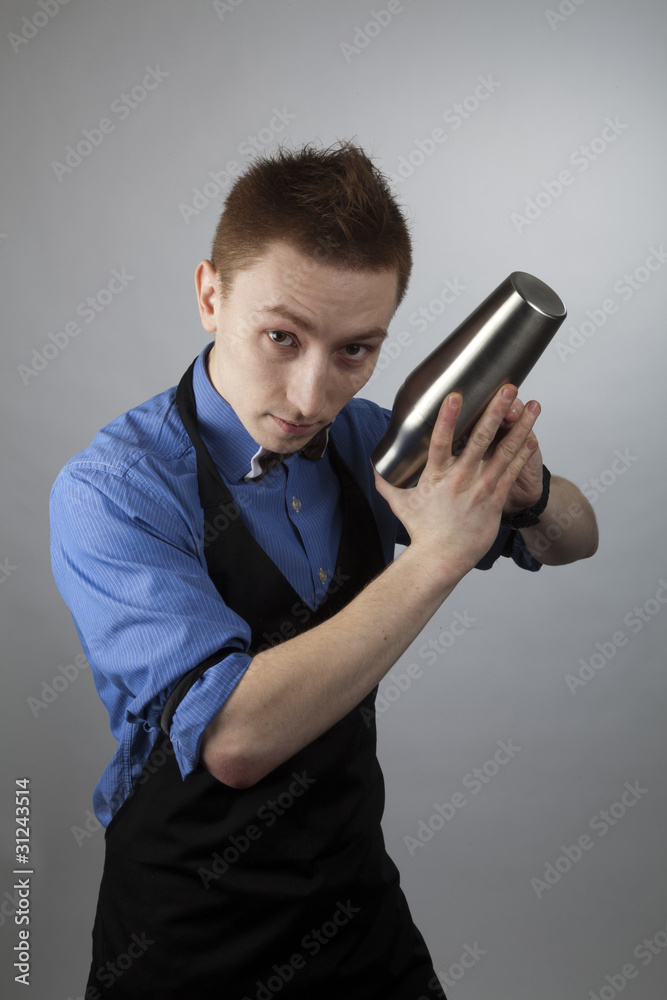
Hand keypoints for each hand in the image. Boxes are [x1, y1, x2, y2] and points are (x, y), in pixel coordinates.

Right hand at [373, 385, 540, 580]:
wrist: (442, 559)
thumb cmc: (422, 532)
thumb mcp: (399, 504)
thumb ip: (387, 483)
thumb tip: (374, 468)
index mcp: (436, 476)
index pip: (441, 441)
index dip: (448, 417)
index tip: (455, 395)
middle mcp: (460, 480)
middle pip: (480, 439)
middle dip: (496, 411)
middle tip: (508, 389)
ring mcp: (481, 490)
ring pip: (504, 452)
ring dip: (520, 427)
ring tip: (531, 406)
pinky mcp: (495, 501)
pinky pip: (512, 473)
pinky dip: (522, 455)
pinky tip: (532, 438)